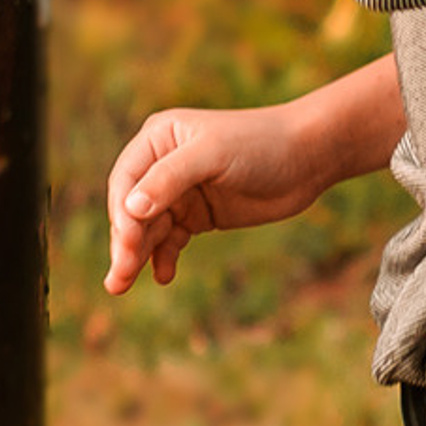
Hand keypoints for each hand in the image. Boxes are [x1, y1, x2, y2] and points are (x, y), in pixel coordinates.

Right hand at [103, 100, 326, 291]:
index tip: (127, 244)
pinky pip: (170, 240)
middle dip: (125, 243)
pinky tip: (163, 275)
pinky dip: (163, 258)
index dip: (122, 214)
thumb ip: (171, 178)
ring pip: (148, 229)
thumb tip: (131, 208)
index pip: (126, 180)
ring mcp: (180, 192)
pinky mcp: (198, 215)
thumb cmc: (260, 144)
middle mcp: (162, 164)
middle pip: (132, 209)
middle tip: (118, 279)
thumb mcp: (213, 155)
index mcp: (158, 139)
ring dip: (136, 256)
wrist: (307, 157)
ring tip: (122, 286)